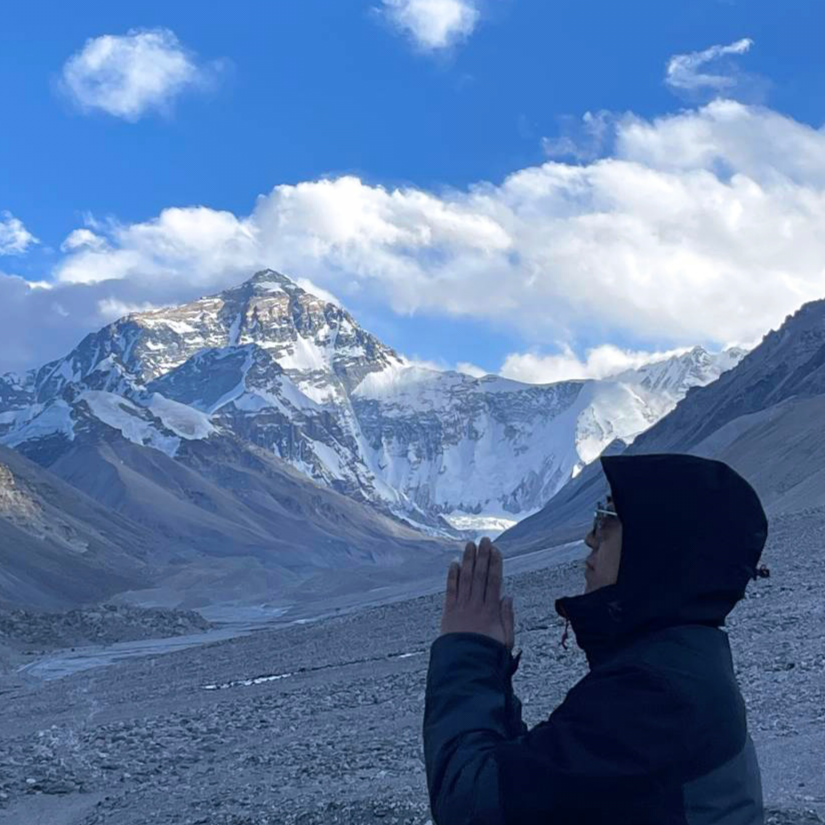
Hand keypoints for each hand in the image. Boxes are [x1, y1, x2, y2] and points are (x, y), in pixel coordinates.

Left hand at [439, 536, 515, 651]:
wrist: (465, 667)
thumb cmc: (488, 656)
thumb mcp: (506, 640)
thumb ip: (507, 617)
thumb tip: (507, 596)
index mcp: (492, 611)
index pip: (494, 581)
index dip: (495, 563)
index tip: (495, 550)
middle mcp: (476, 605)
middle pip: (480, 575)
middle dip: (482, 556)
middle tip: (483, 540)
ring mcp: (461, 607)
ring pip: (466, 579)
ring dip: (468, 561)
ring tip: (469, 546)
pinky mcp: (448, 612)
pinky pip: (450, 591)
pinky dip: (452, 576)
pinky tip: (454, 564)